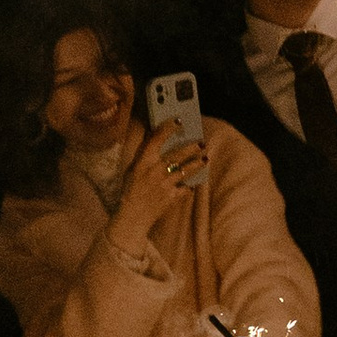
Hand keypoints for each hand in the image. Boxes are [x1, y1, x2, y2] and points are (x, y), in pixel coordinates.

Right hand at [118, 122, 208, 250]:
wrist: (132, 215)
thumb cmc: (132, 189)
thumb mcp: (132, 169)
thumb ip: (144, 154)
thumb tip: (154, 135)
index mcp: (142, 162)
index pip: (156, 140)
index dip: (168, 128)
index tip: (178, 120)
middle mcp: (154, 172)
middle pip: (177, 155)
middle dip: (191, 147)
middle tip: (202, 142)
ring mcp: (164, 185)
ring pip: (185, 170)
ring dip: (197, 164)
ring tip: (205, 158)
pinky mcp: (171, 198)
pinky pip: (185, 189)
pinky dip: (190, 185)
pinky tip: (194, 182)